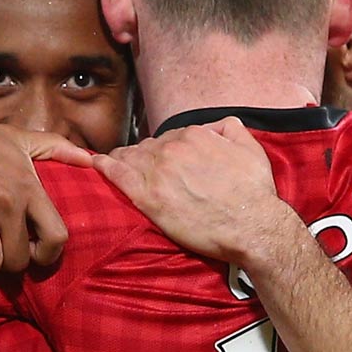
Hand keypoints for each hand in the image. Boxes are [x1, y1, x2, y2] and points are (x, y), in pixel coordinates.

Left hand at [95, 118, 297, 264]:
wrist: (251, 226)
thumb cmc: (254, 192)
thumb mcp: (251, 148)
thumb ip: (231, 129)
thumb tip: (217, 125)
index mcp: (194, 136)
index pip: (169, 137)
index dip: (164, 149)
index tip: (161, 159)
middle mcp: (172, 150)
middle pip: (148, 147)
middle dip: (144, 155)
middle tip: (140, 167)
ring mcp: (158, 173)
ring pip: (131, 158)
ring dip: (122, 159)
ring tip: (113, 163)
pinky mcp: (147, 198)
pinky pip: (118, 175)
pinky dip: (105, 167)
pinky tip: (97, 164)